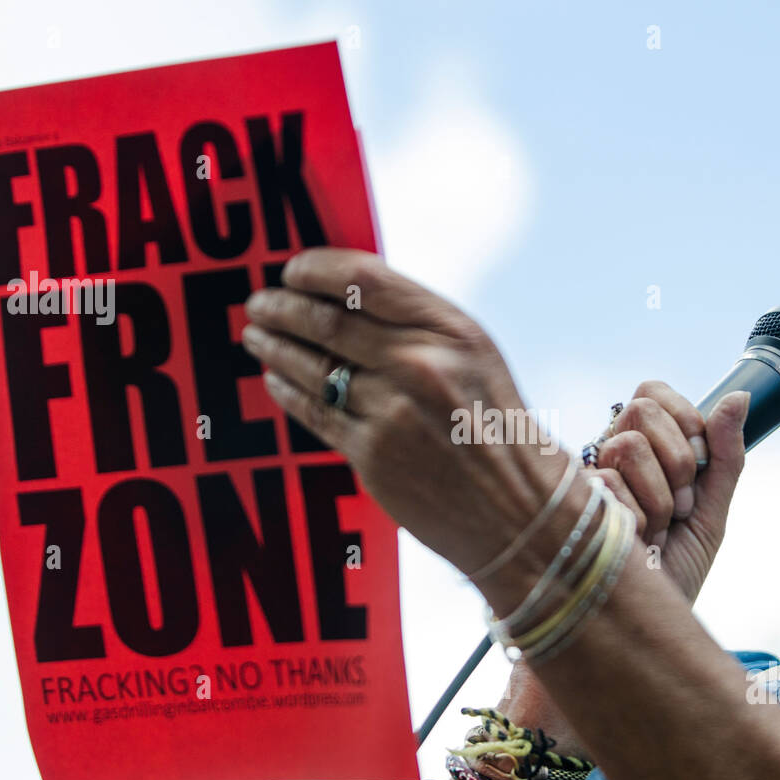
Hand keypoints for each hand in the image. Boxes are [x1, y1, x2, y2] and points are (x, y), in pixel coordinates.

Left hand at [241, 249, 573, 591]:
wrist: (521, 509)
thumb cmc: (497, 429)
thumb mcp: (475, 357)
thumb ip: (419, 325)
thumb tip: (345, 297)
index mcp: (452, 330)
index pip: (365, 280)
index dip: (317, 270)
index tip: (292, 270)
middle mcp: (420, 365)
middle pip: (327, 321)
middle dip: (282, 307)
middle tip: (260, 303)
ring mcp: (393, 412)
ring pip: (312, 366)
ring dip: (275, 346)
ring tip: (258, 335)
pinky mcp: (372, 457)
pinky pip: (315, 412)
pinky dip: (287, 390)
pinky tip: (275, 379)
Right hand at [590, 383, 749, 602]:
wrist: (652, 623)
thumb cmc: (675, 569)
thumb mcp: (712, 510)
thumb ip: (726, 455)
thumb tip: (740, 396)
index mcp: (642, 450)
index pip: (651, 392)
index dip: (683, 417)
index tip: (699, 463)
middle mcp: (608, 456)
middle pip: (641, 408)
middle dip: (679, 458)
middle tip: (682, 504)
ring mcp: (586, 478)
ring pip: (628, 443)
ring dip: (659, 496)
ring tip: (658, 529)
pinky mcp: (569, 504)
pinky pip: (610, 481)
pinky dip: (638, 519)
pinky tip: (633, 542)